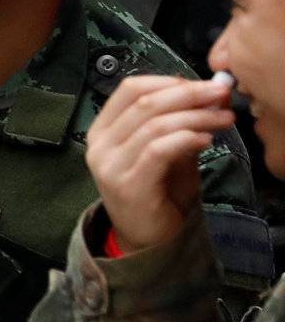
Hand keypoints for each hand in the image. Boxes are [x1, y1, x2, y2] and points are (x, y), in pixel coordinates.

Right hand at [84, 73, 231, 254]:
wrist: (147, 240)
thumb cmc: (158, 193)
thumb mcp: (167, 152)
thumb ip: (178, 126)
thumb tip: (207, 96)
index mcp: (103, 129)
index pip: (129, 89)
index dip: (168, 81)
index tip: (201, 85)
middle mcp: (100, 144)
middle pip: (144, 103)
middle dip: (188, 94)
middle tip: (220, 93)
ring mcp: (109, 165)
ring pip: (154, 125)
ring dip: (195, 117)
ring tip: (223, 118)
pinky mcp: (127, 184)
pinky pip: (157, 151)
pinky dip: (185, 139)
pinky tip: (206, 140)